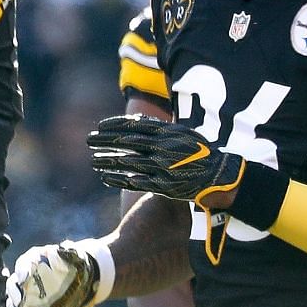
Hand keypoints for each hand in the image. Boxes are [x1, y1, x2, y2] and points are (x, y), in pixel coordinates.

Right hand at [7, 241, 107, 306]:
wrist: (83, 282)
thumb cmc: (76, 266)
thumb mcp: (76, 256)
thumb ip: (71, 251)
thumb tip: (66, 246)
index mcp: (36, 260)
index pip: (24, 263)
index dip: (22, 269)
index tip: (24, 277)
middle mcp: (28, 276)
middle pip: (14, 282)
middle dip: (14, 291)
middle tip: (19, 300)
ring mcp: (28, 292)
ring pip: (14, 298)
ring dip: (13, 306)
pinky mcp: (32, 306)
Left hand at [87, 115, 249, 209]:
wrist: (218, 176)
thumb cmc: (199, 152)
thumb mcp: (182, 132)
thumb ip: (160, 127)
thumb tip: (137, 120)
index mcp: (167, 133)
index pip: (134, 127)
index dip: (114, 126)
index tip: (99, 126)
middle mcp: (163, 148)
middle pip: (127, 142)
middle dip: (105, 141)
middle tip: (88, 140)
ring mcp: (162, 167)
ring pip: (128, 163)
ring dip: (108, 161)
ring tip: (93, 161)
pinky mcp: (163, 186)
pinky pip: (136, 182)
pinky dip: (119, 180)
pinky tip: (105, 178)